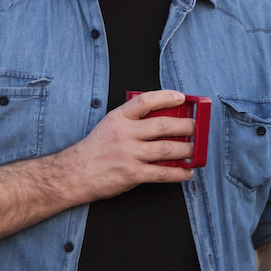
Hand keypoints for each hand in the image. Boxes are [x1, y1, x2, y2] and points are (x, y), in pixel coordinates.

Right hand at [65, 92, 198, 198]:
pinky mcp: (132, 174)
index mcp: (118, 118)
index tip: (181, 97)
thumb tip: (163, 121)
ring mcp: (129, 154)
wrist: (75, 174)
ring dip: (187, 149)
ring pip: (167, 149)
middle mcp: (124, 134)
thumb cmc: (95, 150)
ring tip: (195, 149)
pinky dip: (179, 173)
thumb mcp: (109, 126)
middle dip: (186, 126)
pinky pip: (162, 173)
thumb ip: (131, 121)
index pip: (145, 101)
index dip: (166, 96)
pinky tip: (187, 171)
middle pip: (164, 126)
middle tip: (196, 127)